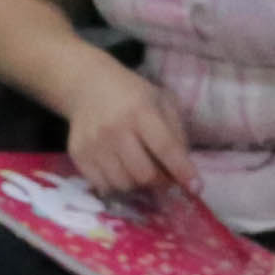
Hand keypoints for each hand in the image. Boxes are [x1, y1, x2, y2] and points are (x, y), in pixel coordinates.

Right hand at [64, 59, 196, 201]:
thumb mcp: (161, 102)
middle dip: (159, 181)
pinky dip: (117, 184)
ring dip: (138, 183)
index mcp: (140, 111)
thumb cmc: (132, 95)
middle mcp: (115, 128)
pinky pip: (103, 186)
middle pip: (144, 174)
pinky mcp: (78, 155)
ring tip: (139, 168)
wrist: (88, 86)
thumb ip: (176, 134)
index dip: (182, 171)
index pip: (165, 147)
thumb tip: (185, 173)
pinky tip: (120, 169)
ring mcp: (94, 143)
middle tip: (163, 174)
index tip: (196, 188)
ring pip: (124, 184)